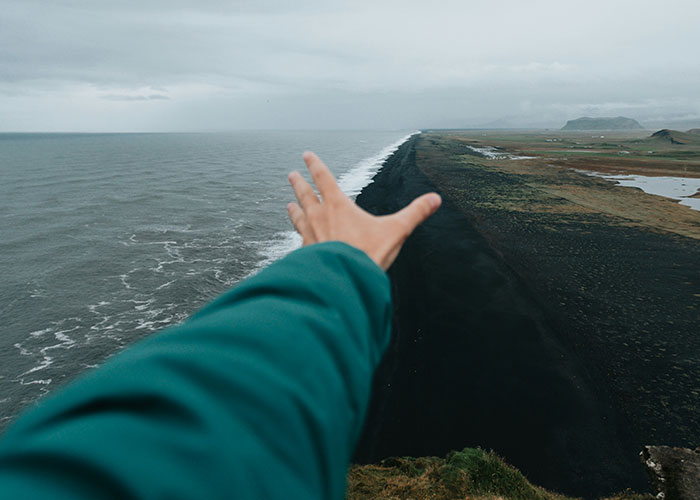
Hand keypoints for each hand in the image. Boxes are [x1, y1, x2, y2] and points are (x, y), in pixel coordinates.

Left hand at [287, 151, 440, 270]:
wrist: (343, 281)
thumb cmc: (367, 254)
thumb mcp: (396, 231)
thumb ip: (415, 213)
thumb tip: (434, 199)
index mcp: (337, 206)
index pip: (323, 178)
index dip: (315, 165)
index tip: (306, 155)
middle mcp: (318, 217)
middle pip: (305, 195)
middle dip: (299, 183)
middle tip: (292, 175)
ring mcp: (309, 236)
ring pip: (298, 217)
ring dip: (294, 209)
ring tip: (289, 205)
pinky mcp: (306, 254)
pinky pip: (298, 243)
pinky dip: (297, 239)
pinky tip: (297, 242)